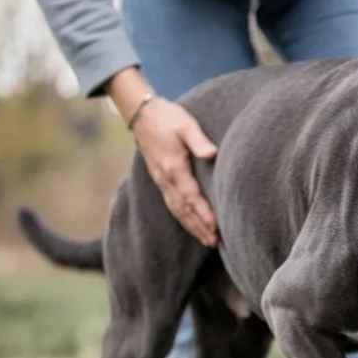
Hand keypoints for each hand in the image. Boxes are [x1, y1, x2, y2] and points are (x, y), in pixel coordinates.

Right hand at [107, 68, 218, 246]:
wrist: (142, 114)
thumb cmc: (168, 118)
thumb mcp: (186, 125)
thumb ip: (199, 140)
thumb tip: (212, 154)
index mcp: (174, 168)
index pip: (191, 197)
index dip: (204, 214)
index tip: (216, 229)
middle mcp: (166, 179)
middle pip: (184, 210)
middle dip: (200, 227)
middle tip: (214, 243)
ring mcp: (161, 181)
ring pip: (177, 210)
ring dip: (192, 227)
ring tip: (207, 241)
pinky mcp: (160, 180)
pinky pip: (172, 204)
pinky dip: (183, 218)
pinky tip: (192, 226)